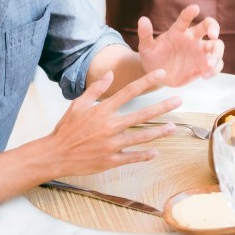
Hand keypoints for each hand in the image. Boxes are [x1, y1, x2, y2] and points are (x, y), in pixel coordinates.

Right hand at [47, 69, 182, 176]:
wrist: (55, 154)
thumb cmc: (66, 128)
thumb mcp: (78, 104)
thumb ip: (95, 89)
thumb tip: (110, 74)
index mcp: (103, 110)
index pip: (129, 92)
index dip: (146, 81)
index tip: (161, 73)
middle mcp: (110, 126)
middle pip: (142, 114)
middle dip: (162, 106)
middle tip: (179, 100)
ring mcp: (112, 144)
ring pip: (141, 137)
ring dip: (159, 132)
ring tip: (173, 127)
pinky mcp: (111, 160)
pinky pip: (132, 157)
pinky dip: (145, 155)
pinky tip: (156, 152)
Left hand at [137, 4, 223, 86]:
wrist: (158, 76)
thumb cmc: (153, 58)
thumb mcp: (146, 48)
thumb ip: (145, 34)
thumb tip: (142, 19)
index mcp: (179, 31)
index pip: (185, 19)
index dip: (190, 12)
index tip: (194, 8)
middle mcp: (193, 38)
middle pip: (209, 26)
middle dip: (213, 27)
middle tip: (213, 35)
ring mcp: (200, 52)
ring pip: (217, 46)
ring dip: (217, 54)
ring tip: (208, 65)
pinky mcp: (204, 65)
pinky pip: (217, 64)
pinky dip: (215, 69)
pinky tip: (205, 75)